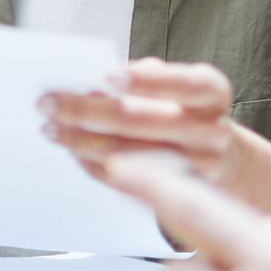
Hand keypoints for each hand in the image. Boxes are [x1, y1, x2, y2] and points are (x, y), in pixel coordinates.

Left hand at [40, 58, 239, 181]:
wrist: (223, 159)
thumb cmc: (187, 109)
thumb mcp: (179, 85)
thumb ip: (146, 78)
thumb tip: (94, 83)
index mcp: (212, 93)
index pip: (184, 84)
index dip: (146, 81)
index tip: (107, 75)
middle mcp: (211, 132)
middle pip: (144, 123)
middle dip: (89, 111)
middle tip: (48, 102)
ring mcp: (195, 169)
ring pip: (128, 156)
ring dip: (81, 142)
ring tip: (50, 129)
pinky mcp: (174, 195)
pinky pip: (125, 182)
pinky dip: (92, 164)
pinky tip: (71, 150)